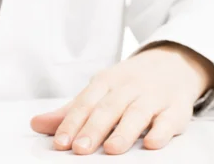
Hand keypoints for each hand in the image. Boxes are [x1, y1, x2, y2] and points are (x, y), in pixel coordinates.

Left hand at [31, 43, 213, 154]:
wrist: (173, 64)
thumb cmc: (128, 83)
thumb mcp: (99, 91)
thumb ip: (70, 111)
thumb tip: (36, 124)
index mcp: (106, 82)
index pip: (85, 103)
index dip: (71, 122)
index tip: (60, 142)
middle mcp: (128, 87)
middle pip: (109, 108)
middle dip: (93, 128)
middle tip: (80, 149)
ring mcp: (153, 96)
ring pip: (137, 113)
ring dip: (124, 131)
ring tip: (111, 149)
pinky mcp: (176, 108)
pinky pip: (169, 119)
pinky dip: (161, 131)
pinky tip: (152, 143)